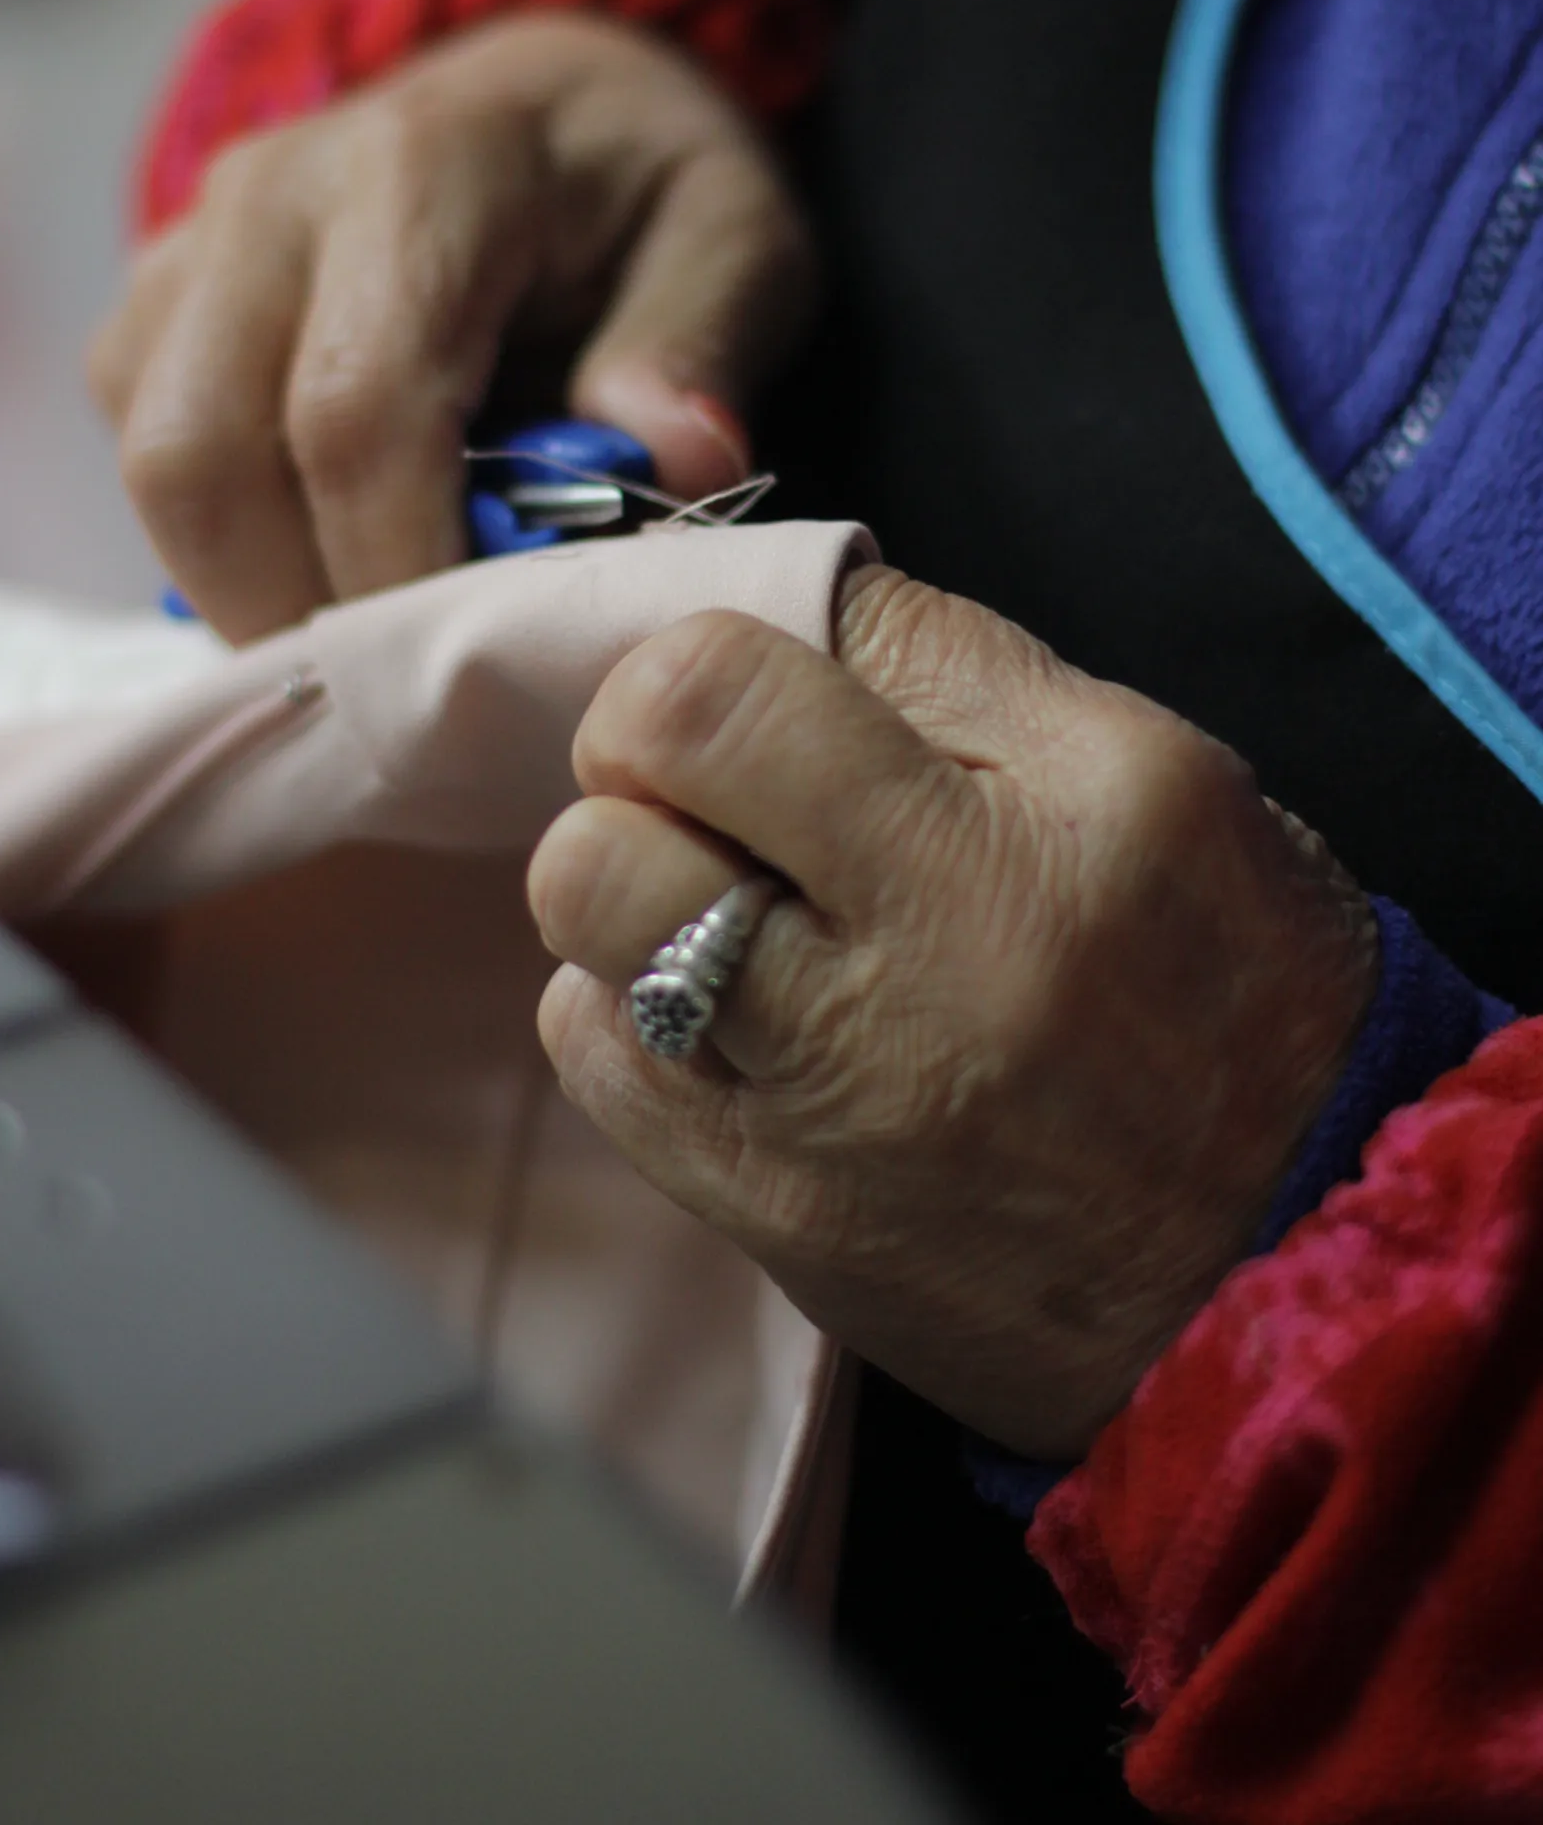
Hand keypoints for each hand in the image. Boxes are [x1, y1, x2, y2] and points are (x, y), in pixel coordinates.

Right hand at [88, 13, 814, 640]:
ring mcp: (194, 241)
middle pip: (202, 454)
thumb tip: (670, 460)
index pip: (356, 411)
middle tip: (406, 687)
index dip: (395, 564)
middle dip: (294, 605)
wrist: (548, 96)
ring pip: (149, 461)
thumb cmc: (643, 185)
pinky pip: (136, 443)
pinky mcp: (157, 295)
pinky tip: (325, 556)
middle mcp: (275, 196)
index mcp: (425, 169)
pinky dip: (214, 538)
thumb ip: (699, 341)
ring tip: (372, 631)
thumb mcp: (735, 237)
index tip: (469, 665)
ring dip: (243, 584)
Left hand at [528, 566, 1377, 1458]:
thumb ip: (952, 666)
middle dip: (633, 769)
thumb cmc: (1233, 988)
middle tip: (713, 798)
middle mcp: (926, 976)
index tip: (740, 703)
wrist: (1287, 1268)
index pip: (718, 690)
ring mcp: (836, 1118)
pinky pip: (606, 1068)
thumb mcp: (1151, 774)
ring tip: (725, 909)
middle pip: (614, 815)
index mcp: (1036, 827)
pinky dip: (637, 1018)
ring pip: (589, 931)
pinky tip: (733, 1020)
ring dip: (627, 891)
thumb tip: (782, 609)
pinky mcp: (782, 1223)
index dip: (688, 671)